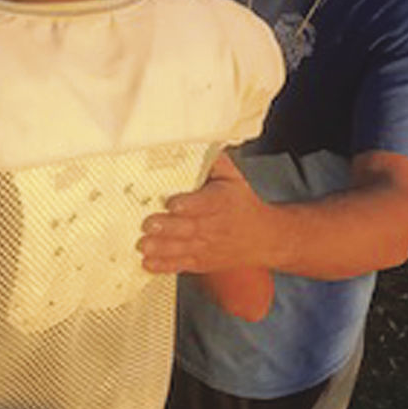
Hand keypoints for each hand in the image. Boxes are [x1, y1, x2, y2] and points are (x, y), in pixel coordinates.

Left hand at [139, 153, 282, 274]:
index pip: (207, 203)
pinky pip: (181, 264)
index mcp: (222, 202)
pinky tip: (147, 263)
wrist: (264, 238)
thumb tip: (196, 142)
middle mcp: (214, 226)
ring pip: (183, 248)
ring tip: (143, 245)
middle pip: (190, 228)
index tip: (173, 203)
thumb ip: (214, 162)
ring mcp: (207, 247)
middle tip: (148, 224)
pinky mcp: (200, 261)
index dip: (190, 204)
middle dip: (167, 227)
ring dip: (161, 248)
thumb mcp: (233, 178)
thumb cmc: (241, 202)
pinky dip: (164, 266)